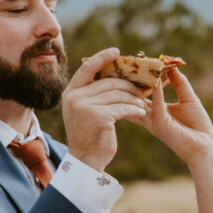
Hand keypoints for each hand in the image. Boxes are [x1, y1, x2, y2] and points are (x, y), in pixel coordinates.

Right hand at [61, 48, 148, 170]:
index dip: (102, 58)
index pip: (87, 68)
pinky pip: (123, 108)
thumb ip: (91, 93)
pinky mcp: (99, 117)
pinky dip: (135, 109)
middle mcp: (75, 97)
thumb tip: (111, 75)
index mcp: (70, 93)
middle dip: (128, 85)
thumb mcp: (84, 110)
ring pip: (119, 95)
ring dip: (134, 99)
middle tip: (142, 90)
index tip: (117, 51)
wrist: (85, 160)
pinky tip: (142, 112)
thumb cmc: (89, 134)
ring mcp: (86, 107)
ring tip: (143, 103)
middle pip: (109, 82)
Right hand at [128, 68, 212, 165]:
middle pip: (134, 98)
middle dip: (129, 83)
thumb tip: (171, 64)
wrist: (205, 147)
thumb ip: (179, 82)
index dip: (137, 81)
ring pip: (141, 101)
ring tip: (137, 68)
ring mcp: (154, 121)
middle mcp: (151, 117)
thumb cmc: (198, 125)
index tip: (134, 64)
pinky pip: (156, 105)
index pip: (141, 94)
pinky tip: (156, 79)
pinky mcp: (161, 125)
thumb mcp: (188, 98)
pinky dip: (157, 92)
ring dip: (139, 86)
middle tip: (126, 65)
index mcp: (155, 111)